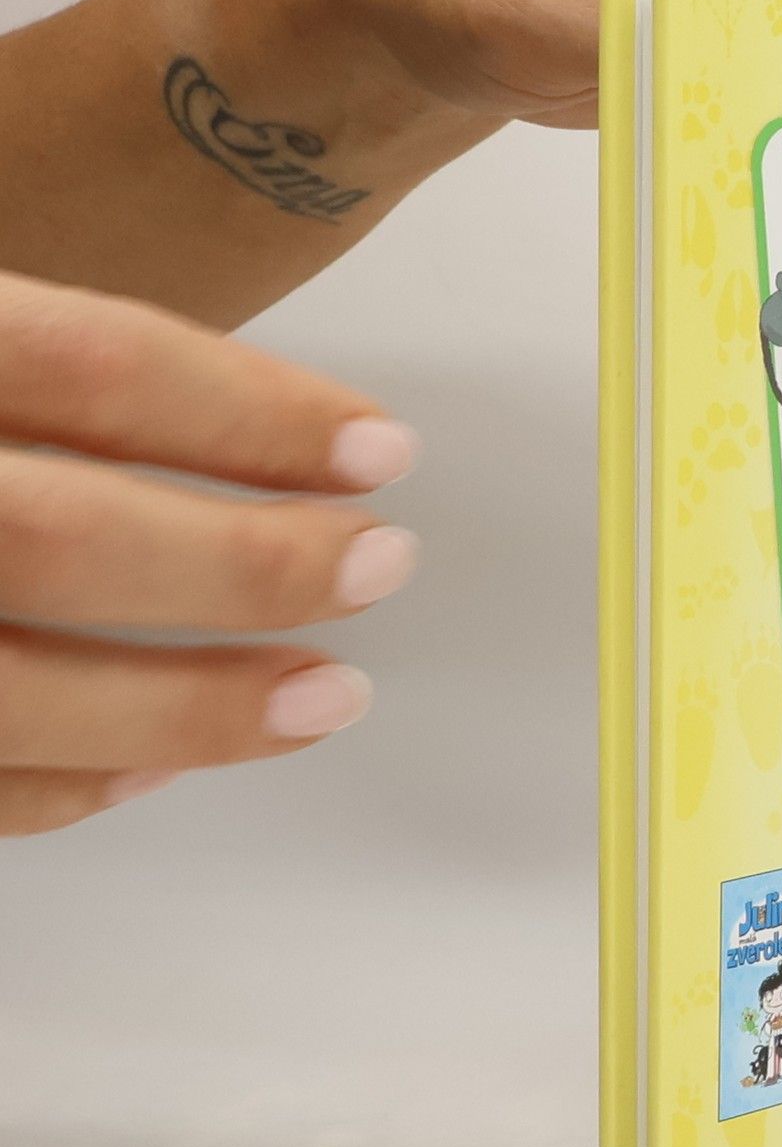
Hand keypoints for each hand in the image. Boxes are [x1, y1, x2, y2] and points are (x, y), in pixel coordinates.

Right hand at [0, 271, 419, 834]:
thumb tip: (236, 413)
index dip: (260, 413)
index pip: (97, 366)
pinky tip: (156, 765)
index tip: (378, 447)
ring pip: (20, 694)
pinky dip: (70, 783)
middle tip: (381, 563)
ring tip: (329, 696)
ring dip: (195, 709)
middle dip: (249, 564)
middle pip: (67, 537)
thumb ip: (41, 363)